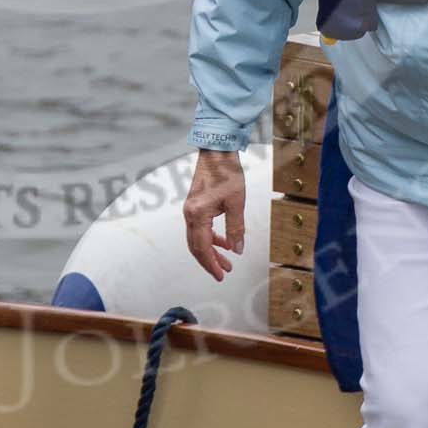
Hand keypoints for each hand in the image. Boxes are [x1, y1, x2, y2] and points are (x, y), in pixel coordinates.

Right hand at [182, 148, 245, 281]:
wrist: (217, 151)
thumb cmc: (226, 173)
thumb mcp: (236, 203)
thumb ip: (236, 228)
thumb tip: (237, 250)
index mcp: (198, 214)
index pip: (202, 247)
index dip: (211, 264)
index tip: (221, 275)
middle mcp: (190, 213)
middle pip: (196, 246)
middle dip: (210, 261)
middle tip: (224, 272)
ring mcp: (190, 209)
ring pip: (197, 238)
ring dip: (211, 250)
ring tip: (226, 260)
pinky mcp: (194, 205)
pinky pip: (199, 228)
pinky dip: (210, 238)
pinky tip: (223, 241)